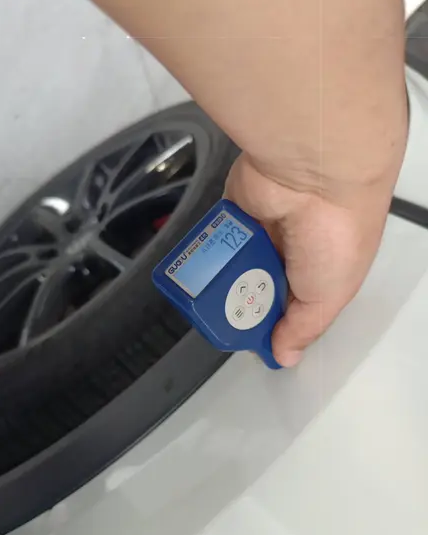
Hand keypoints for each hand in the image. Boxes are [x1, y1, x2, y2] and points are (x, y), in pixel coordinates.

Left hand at [225, 153, 397, 366]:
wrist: (315, 178)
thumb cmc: (336, 238)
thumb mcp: (328, 298)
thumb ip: (303, 329)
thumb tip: (285, 357)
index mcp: (318, 273)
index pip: (290, 307)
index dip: (272, 325)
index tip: (254, 341)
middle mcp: (290, 252)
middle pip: (257, 287)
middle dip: (243, 304)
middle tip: (228, 319)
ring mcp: (262, 232)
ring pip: (234, 266)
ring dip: (226, 280)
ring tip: (210, 298)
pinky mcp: (236, 213)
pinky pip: (218, 240)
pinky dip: (212, 254)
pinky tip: (199, 271)